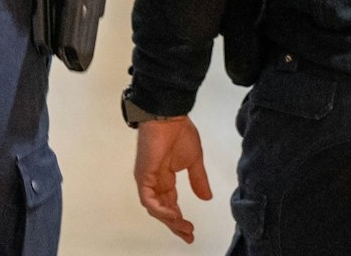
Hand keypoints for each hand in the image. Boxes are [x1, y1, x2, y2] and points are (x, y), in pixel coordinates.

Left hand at [134, 116, 211, 243]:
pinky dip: (160, 210)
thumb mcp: (194, 161)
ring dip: (169, 220)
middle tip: (188, 235)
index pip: (170, 204)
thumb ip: (198, 180)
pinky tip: (174, 216)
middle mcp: (154, 180)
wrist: (169, 116)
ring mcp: (147, 178)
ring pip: (155, 208)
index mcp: (165, 177)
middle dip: (175, 225)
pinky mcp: (143, 175)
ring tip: (184, 228)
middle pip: (162, 210)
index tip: (191, 231)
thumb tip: (207, 198)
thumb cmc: (179, 132)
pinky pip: (148, 199)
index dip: (180, 219)